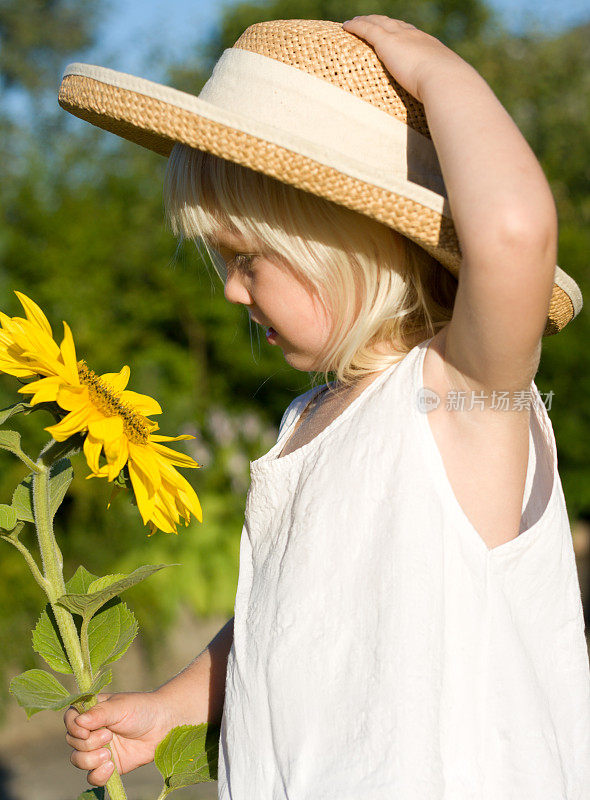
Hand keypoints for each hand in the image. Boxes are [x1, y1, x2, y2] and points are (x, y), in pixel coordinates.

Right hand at [64, 690, 176, 786]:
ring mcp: (99, 749)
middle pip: (73, 742)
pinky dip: (98, 775)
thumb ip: (100, 713)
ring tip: (109, 754)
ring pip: (78, 760)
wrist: (163, 725)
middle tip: (109, 736)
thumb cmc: (142, 709)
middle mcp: (92, 731)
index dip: (73, 727)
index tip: (85, 731)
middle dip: (88, 743)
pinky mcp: (108, 765)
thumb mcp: (121, 706)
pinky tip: (111, 767)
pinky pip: (93, 777)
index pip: (70, 720)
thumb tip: (78, 721)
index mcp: (93, 712)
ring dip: (91, 760)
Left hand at [342, 15, 468, 102]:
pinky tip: (346, 26)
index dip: (400, 30)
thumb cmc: (446, 90)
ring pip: (378, 23)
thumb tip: (441, 105)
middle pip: (394, 24)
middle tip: (371, 21)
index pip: (411, 34)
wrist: (444, 79)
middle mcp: (414, 37)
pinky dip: (356, 26)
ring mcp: (400, 37)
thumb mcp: (441, 87)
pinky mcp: (387, 42)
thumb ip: (437, 91)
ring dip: (366, 20)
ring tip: (354, 21)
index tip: (393, 31)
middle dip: (381, 22)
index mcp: (428, 46)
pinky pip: (367, 29)